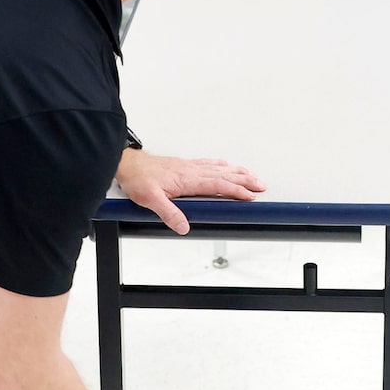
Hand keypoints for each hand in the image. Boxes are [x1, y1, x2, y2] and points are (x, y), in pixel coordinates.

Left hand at [117, 147, 264, 233]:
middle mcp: (192, 171)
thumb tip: (184, 226)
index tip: (251, 196)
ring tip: (252, 177)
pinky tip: (227, 166)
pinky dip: (223, 165)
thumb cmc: (138, 179)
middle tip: (261, 185)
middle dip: (245, 180)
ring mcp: (190, 166)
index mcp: (188, 179)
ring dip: (238, 172)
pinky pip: (210, 163)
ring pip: (220, 168)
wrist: (128, 165)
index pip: (218, 185)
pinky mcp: (185, 165)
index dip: (236, 190)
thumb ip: (169, 213)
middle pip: (225, 174)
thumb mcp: (150, 200)